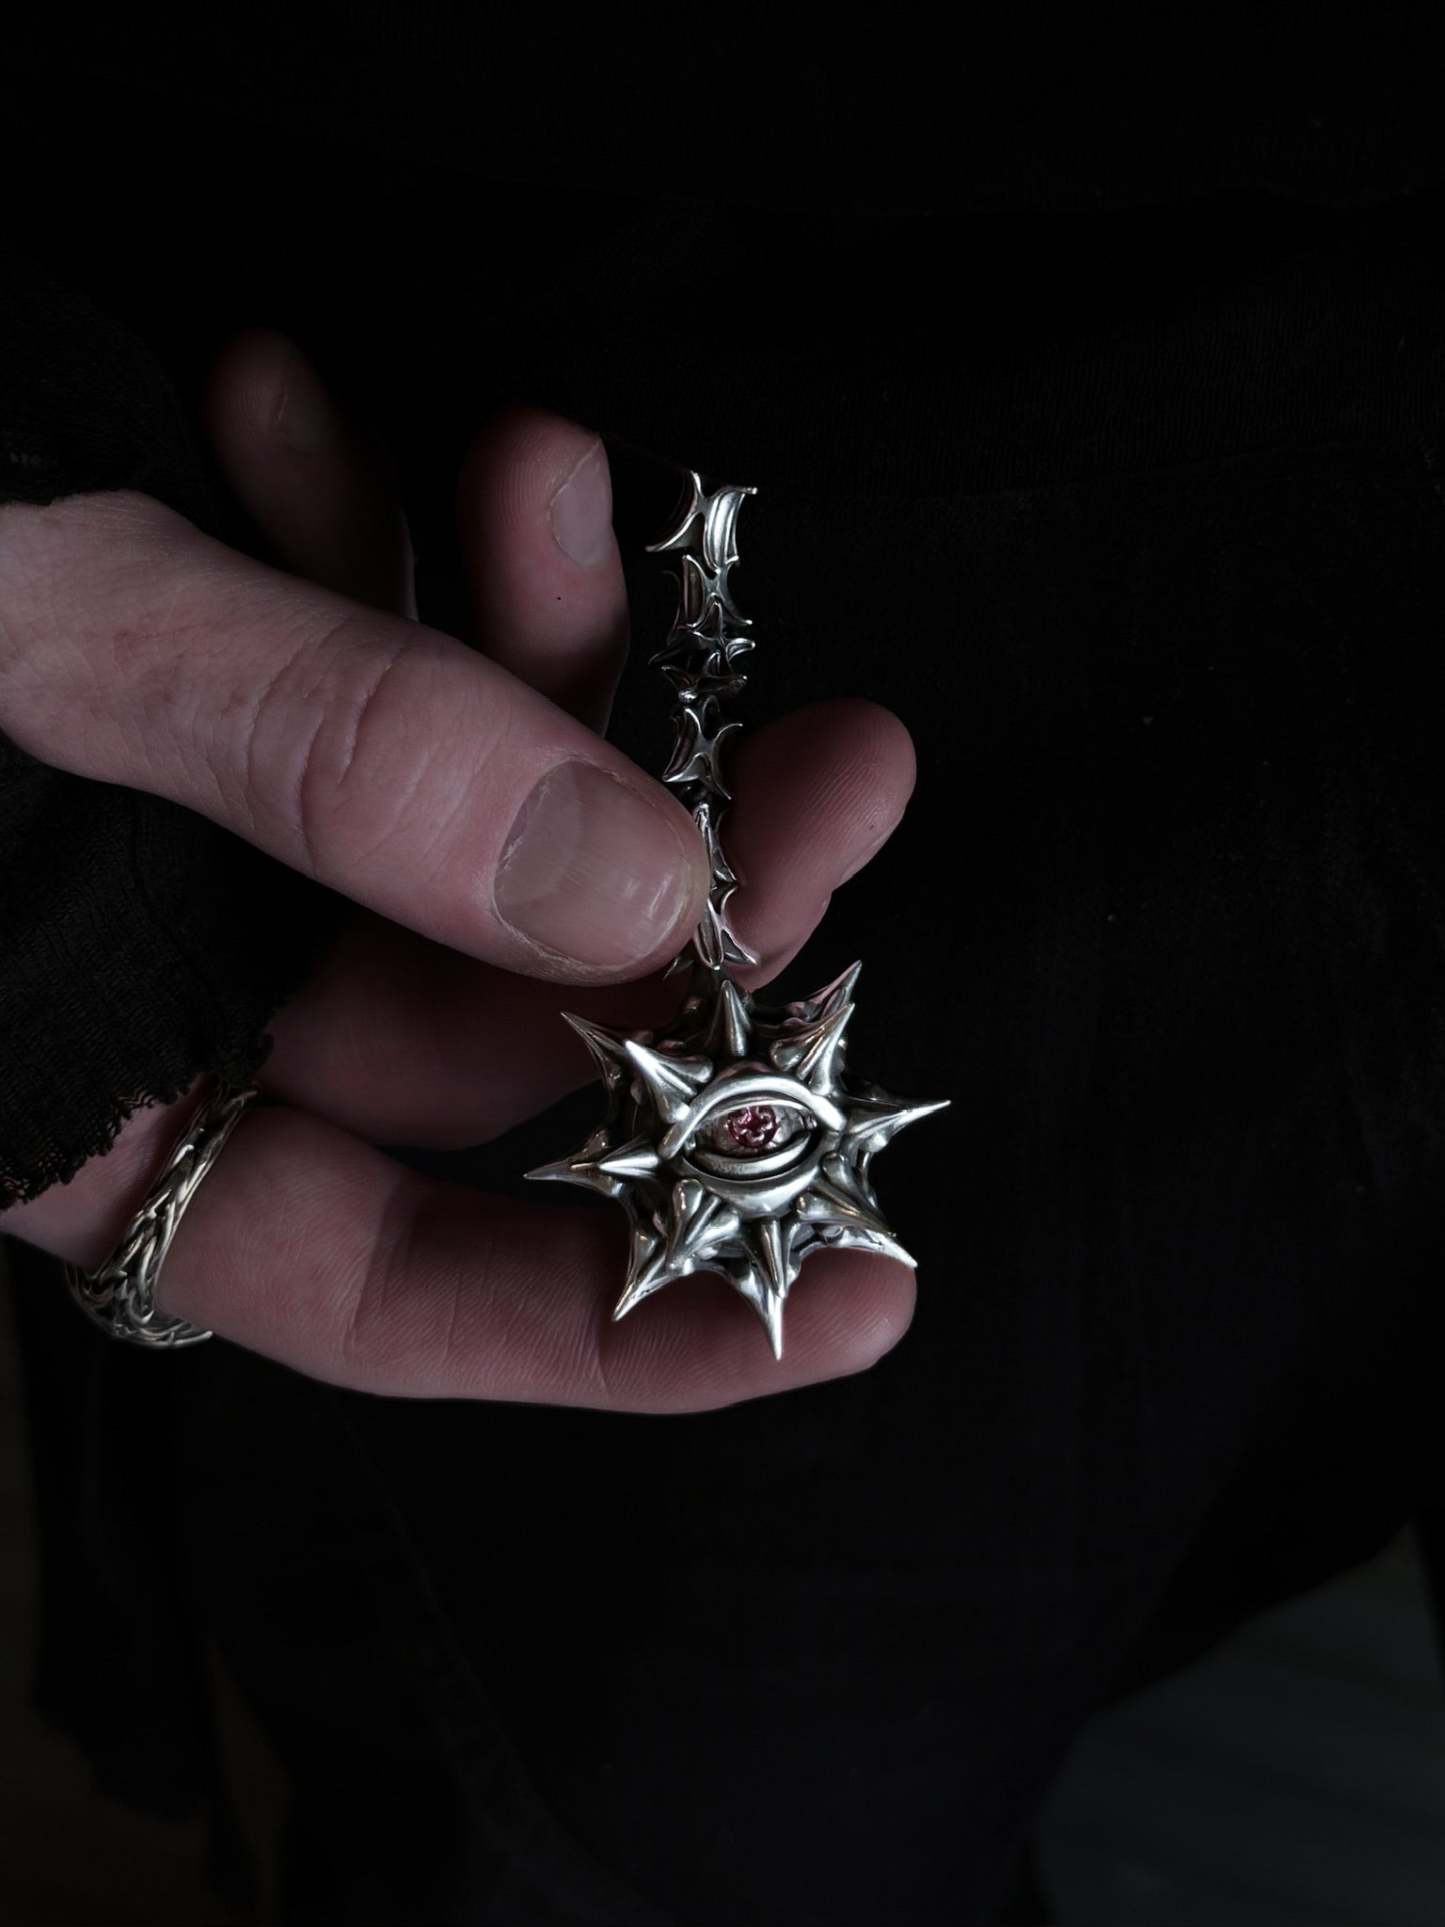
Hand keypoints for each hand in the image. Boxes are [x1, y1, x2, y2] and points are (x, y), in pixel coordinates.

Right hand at [0, 329, 917, 1410]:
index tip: (858, 1292)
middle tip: (846, 761)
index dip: (632, 1315)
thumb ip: (297, 761)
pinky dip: (372, 539)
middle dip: (681, 883)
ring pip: (445, 819)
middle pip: (482, 1016)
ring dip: (535, 652)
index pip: (388, 1281)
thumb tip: (629, 879)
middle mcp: (135, 994)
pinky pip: (341, 654)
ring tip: (543, 475)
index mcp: (63, 1097)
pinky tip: (338, 419)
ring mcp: (165, 837)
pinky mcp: (177, 679)